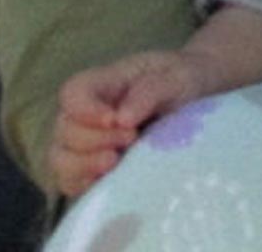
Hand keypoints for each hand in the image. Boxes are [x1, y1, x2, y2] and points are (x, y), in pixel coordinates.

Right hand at [50, 50, 218, 196]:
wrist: (200, 98)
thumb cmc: (184, 81)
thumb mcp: (177, 76)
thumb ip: (151, 91)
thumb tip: (122, 119)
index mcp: (105, 83)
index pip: (73, 92)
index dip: (85, 110)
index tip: (115, 120)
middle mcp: (87, 113)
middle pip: (64, 130)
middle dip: (93, 140)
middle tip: (131, 138)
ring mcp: (86, 142)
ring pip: (60, 159)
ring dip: (84, 165)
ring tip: (117, 162)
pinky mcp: (92, 168)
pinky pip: (71, 182)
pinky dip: (85, 184)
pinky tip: (111, 181)